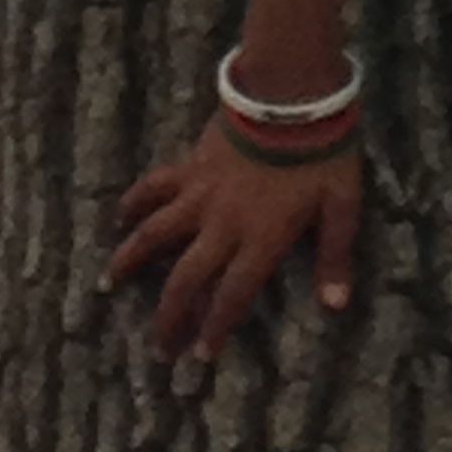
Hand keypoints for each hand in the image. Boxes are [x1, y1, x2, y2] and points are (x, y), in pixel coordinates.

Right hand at [109, 121, 361, 358]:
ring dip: (130, 262)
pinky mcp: (190, 165)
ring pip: (154, 235)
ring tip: (109, 285)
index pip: (232, 296)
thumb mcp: (342, 204)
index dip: (215, 328)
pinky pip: (154, 186)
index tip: (200, 357)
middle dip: (169, 317)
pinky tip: (119, 216)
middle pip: (186, 280)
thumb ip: (335, 254)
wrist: (292, 93)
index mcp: (260, 239)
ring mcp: (200, 195)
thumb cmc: (322, 151)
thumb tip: (335, 306)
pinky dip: (134, 201)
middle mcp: (221, 225)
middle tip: (158, 346)